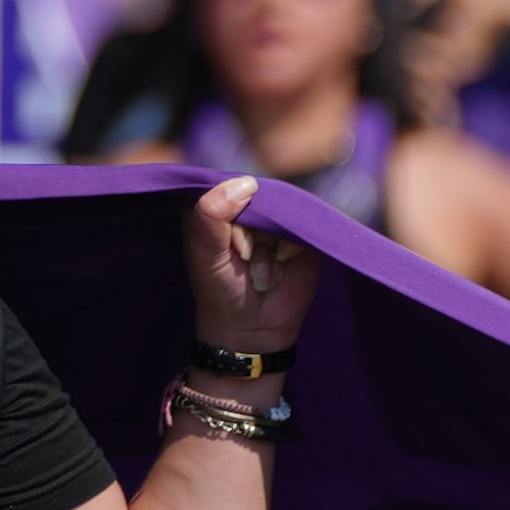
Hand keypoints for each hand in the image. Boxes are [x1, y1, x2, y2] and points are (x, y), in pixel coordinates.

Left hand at [184, 176, 314, 361]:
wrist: (252, 327)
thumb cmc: (219, 287)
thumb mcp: (206, 252)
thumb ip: (211, 215)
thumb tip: (247, 182)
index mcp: (216, 205)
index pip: (227, 186)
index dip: (228, 213)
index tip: (224, 245)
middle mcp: (248, 209)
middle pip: (257, 196)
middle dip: (251, 234)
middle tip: (242, 259)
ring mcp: (277, 222)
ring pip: (281, 212)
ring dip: (268, 247)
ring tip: (258, 273)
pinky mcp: (302, 236)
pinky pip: (303, 226)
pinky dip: (289, 249)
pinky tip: (280, 266)